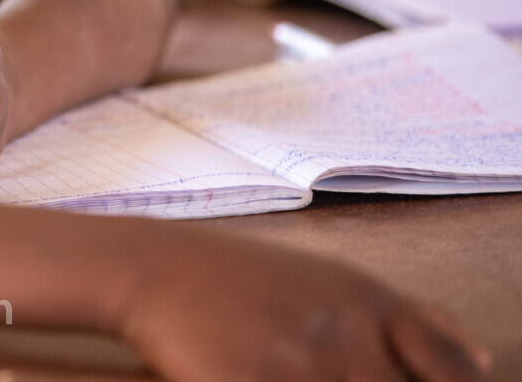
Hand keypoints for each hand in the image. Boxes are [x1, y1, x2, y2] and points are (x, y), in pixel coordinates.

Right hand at [122, 230, 489, 381]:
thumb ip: (409, 319)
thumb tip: (484, 361)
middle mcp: (345, 333)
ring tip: (284, 370)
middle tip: (324, 372)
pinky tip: (259, 378)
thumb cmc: (241, 278)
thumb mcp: (332, 281)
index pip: (451, 370)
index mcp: (372, 304)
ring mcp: (300, 365)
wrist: (153, 268)